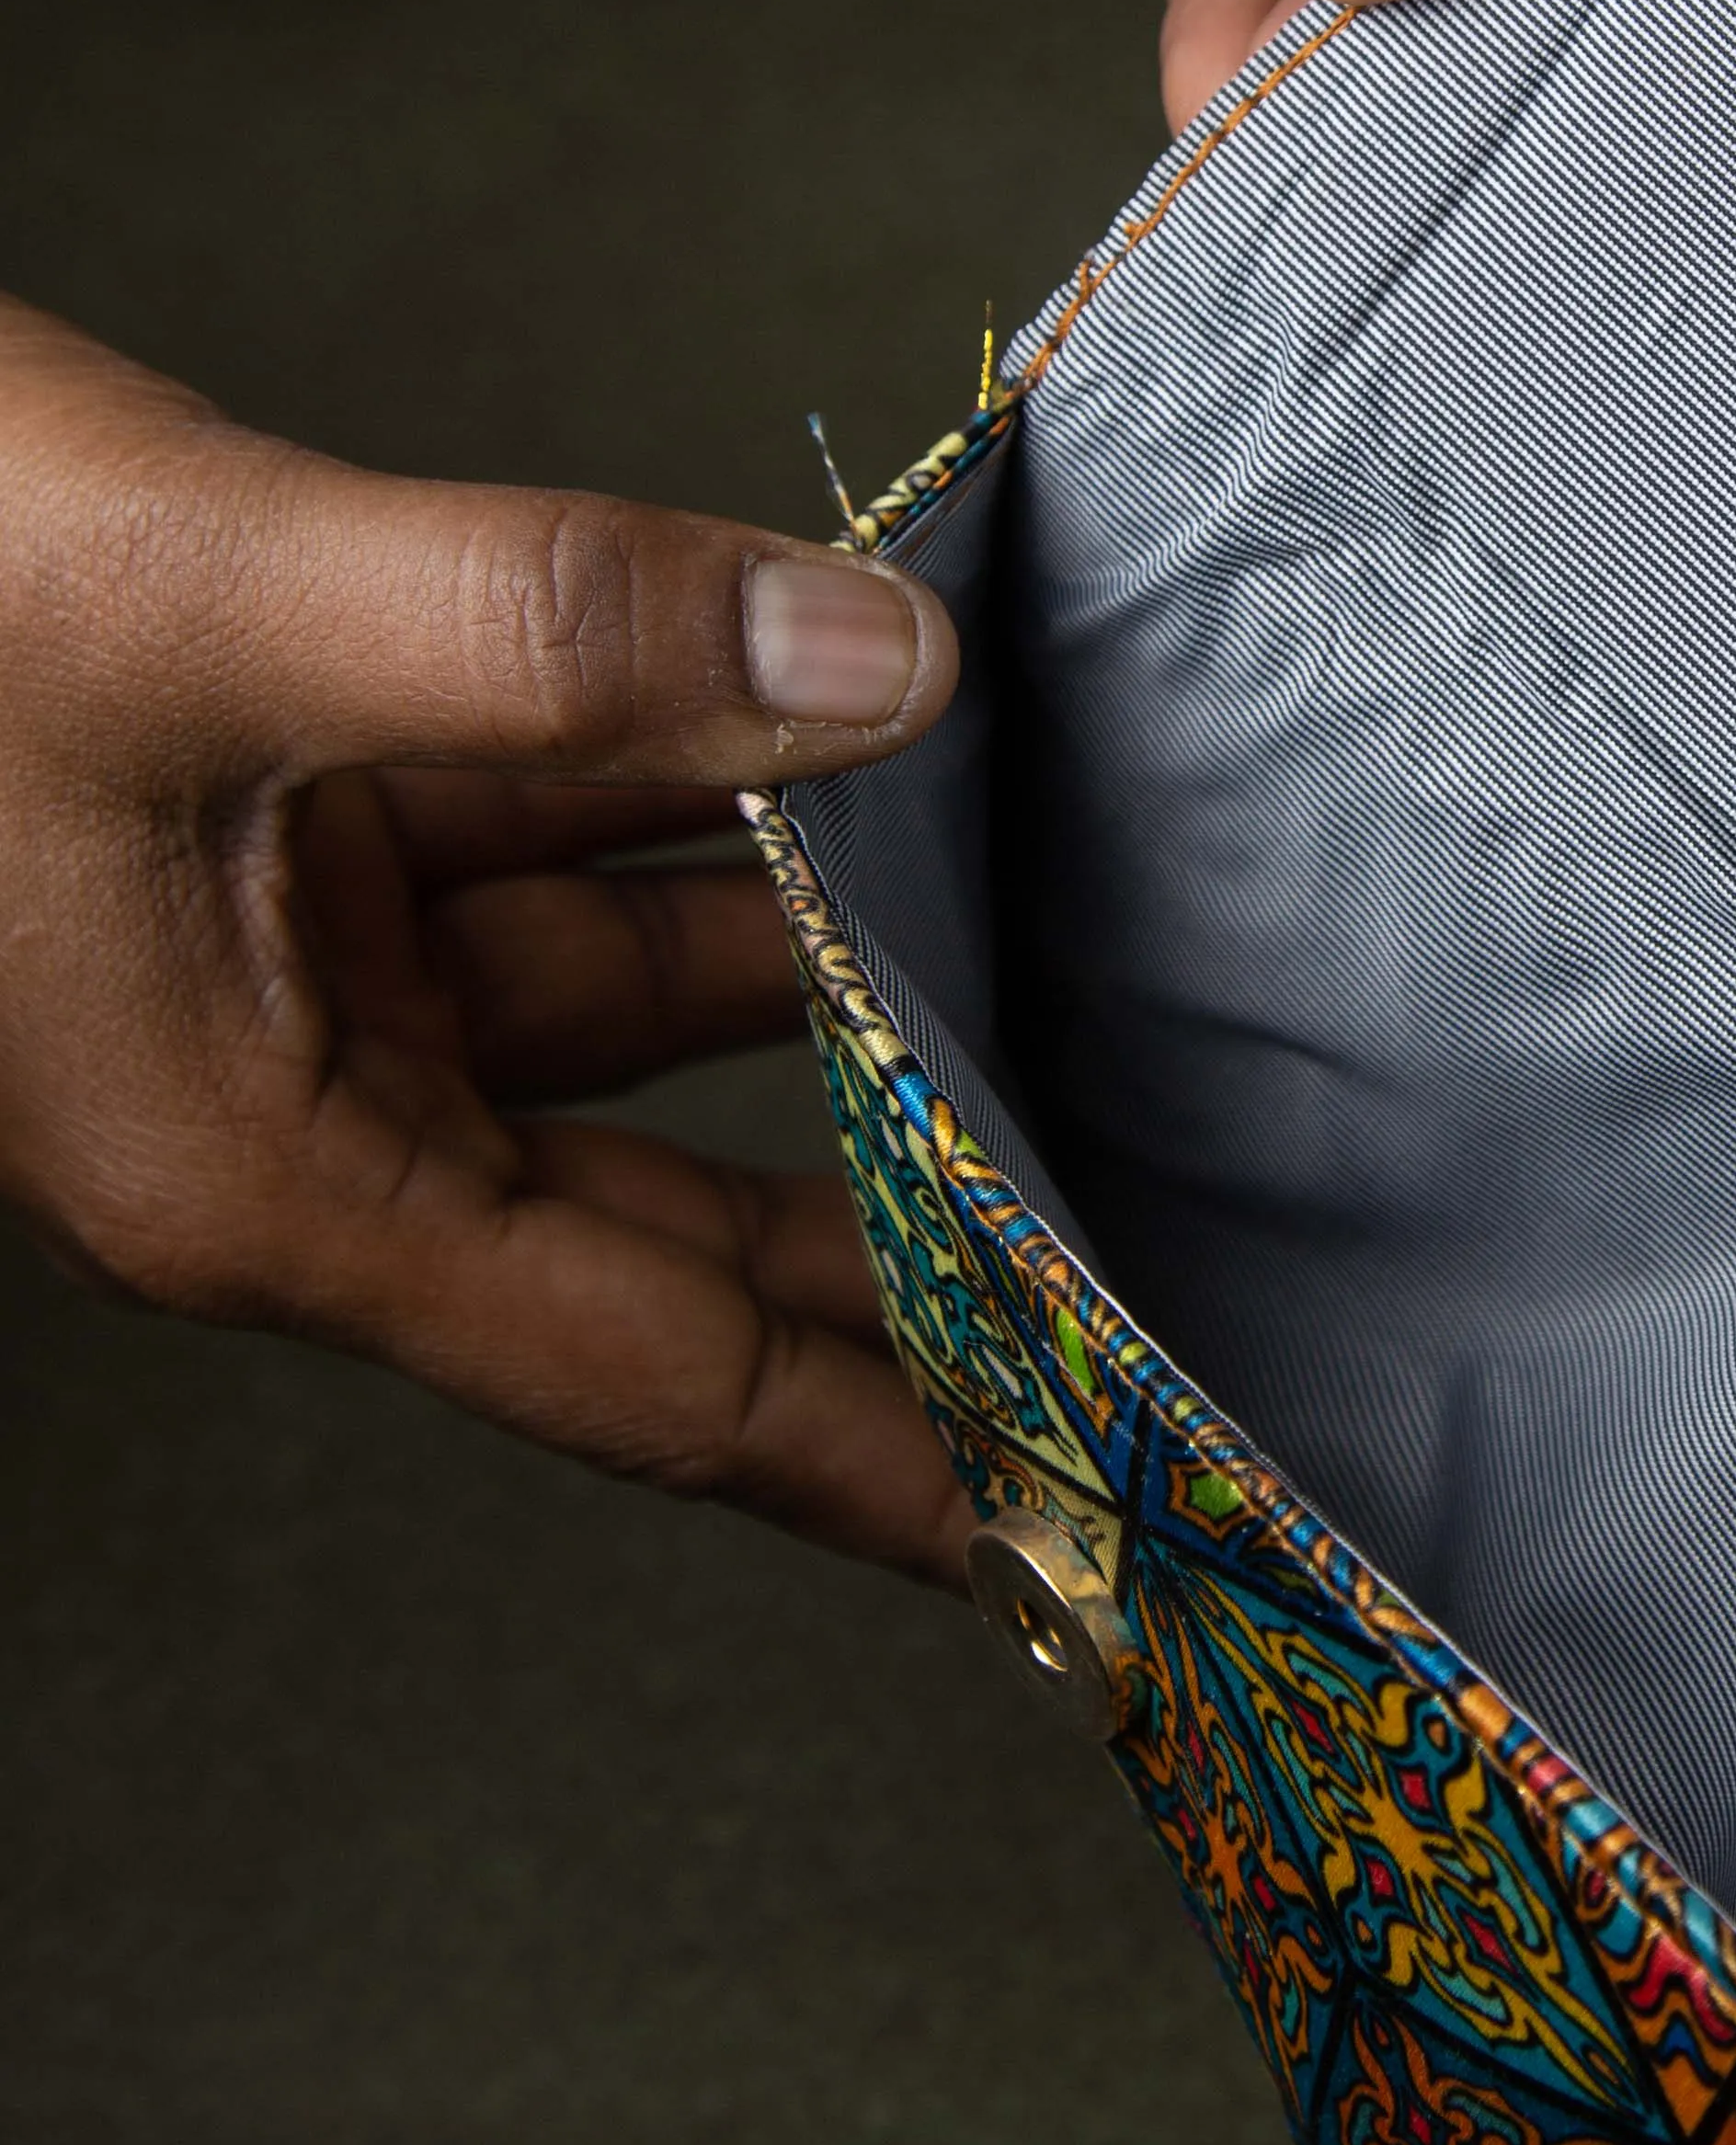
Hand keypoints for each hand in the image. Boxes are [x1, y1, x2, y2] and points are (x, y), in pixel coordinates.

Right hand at [0, 298, 968, 1579]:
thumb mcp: (205, 620)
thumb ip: (552, 633)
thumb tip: (873, 656)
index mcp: (267, 1171)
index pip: (655, 1375)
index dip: (876, 1452)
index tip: (1067, 1524)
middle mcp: (301, 1094)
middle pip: (675, 1224)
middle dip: (892, 1235)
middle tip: (1120, 1249)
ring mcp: (302, 952)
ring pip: (642, 992)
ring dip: (831, 958)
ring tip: (1060, 942)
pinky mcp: (301, 804)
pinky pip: (570, 825)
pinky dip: (717, 782)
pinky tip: (869, 722)